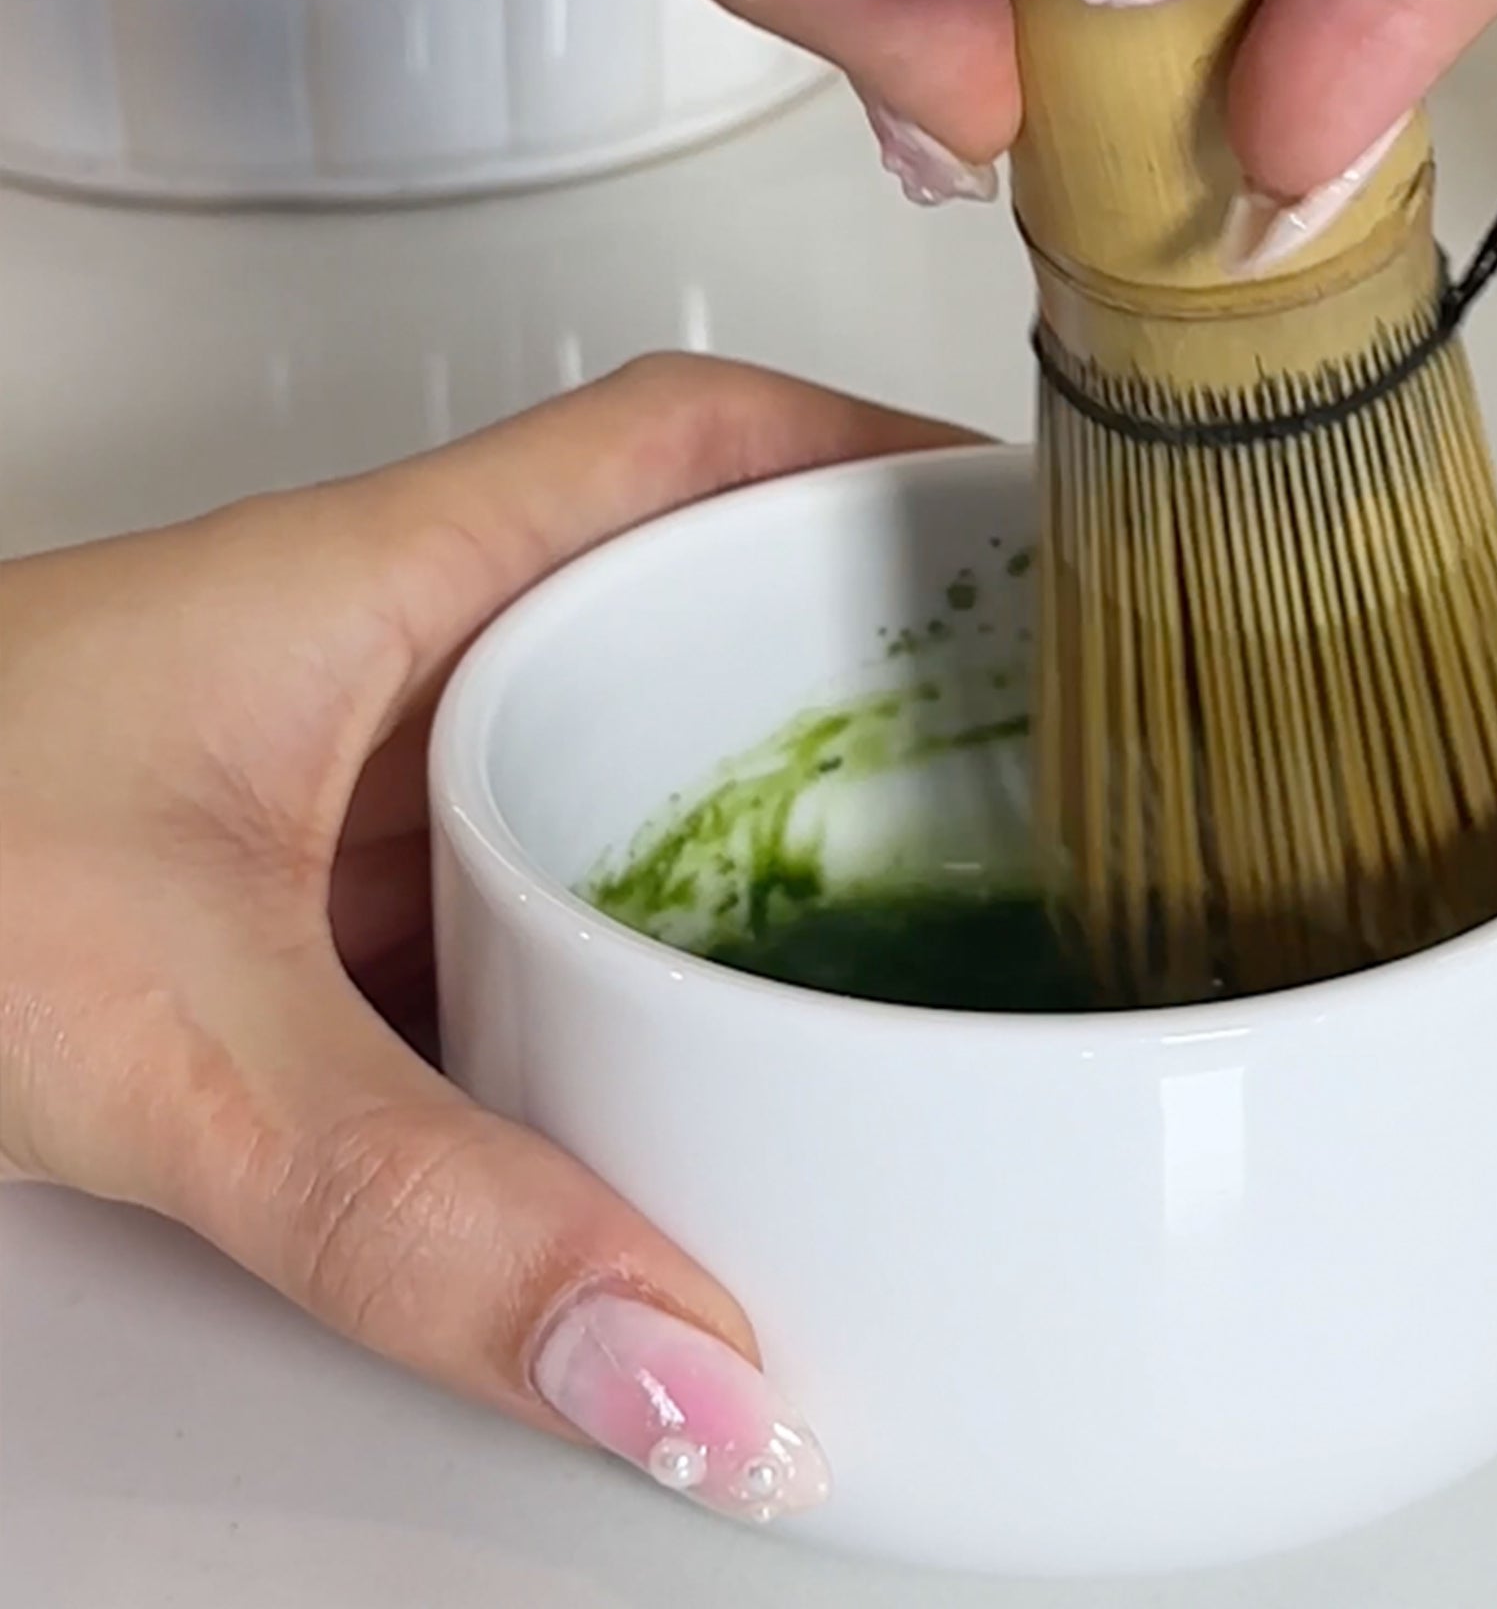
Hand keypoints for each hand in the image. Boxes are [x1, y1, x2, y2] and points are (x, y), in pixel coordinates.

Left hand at [0, 359, 952, 1523]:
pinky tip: (691, 1047)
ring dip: (749, 807)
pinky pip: (524, 878)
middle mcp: (383, 647)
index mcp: (386, 572)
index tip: (1032, 520)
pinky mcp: (301, 885)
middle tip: (1025, 747)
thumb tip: (674, 1349)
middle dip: (863, 651)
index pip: (690, 439)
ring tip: (923, 901)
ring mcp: (345, 766)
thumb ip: (424, 1213)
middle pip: (684, 589)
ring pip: (605, 742)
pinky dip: (629, 941)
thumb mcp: (173, 1031)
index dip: (879, 456)